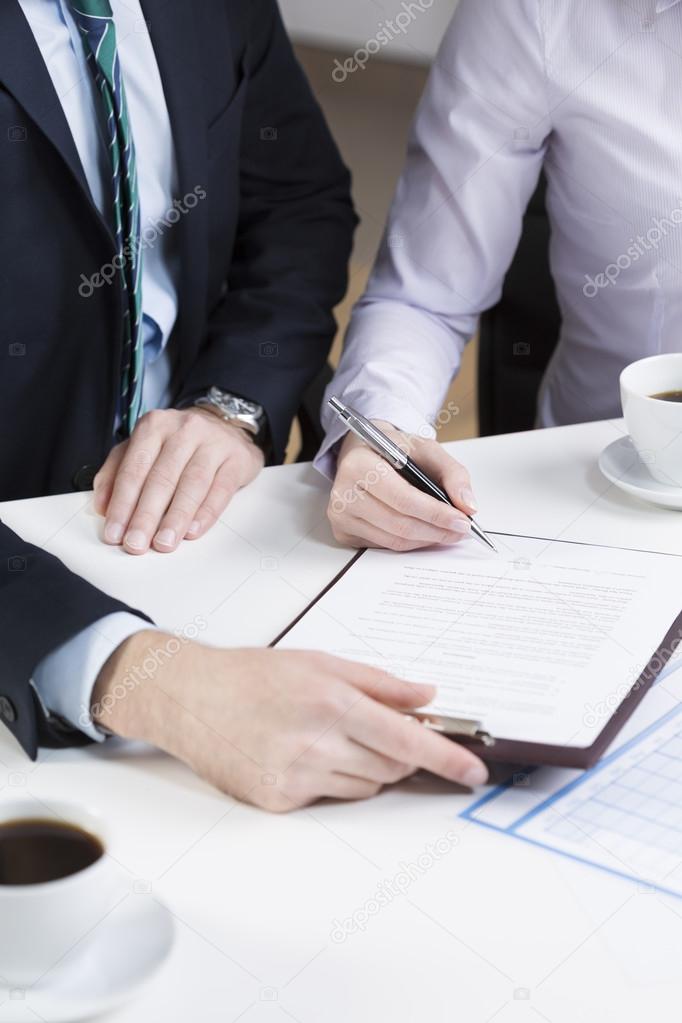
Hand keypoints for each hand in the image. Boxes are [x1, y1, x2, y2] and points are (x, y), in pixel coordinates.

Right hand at [92, 633, 487, 810]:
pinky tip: (298, 752)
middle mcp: (316, 743)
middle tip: (375, 730)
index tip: (474, 772)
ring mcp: (295, 777)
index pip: (407, 741)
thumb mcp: (320, 662)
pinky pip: (329, 798)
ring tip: (326, 735)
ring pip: (364, 787)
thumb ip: (379, 682)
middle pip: (390, 768)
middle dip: (397, 754)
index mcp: (332, 702)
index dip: (447, 759)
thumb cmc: (253, 675)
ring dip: (364, 767)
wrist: (190, 697)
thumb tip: (426, 697)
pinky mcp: (278, 802)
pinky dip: (329, 779)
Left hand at [93, 408, 263, 554]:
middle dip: (146, 516)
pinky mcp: (237, 459)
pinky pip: (220, 489)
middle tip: (136, 544)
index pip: (134, 469)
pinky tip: (193, 530)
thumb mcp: (143, 448)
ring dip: (175, 518)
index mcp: (154, 426)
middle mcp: (184, 429)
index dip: (122, 504)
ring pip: (192, 484)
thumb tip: (103, 506)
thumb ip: (117, 472)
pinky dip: (206, 513)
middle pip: (162, 478)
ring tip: (164, 543)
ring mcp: (214, 442)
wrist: (224, 425)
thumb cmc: (178, 443)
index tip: (115, 533)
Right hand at [329, 421, 476, 550]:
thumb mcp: (425, 449)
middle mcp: (343, 492)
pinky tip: (423, 532)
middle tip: (461, 530)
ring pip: (393, 540)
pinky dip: (409, 543)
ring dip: (426, 540)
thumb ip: (452, 473)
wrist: (364, 452)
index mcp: (359, 464)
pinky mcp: (343, 532)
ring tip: (447, 531)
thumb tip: (468, 506)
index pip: (403, 498)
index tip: (463, 520)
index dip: (436, 513)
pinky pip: (384, 546)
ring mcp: (340, 515)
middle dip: (437, 531)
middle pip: (399, 524)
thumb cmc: (393, 450)